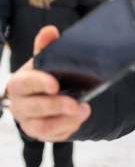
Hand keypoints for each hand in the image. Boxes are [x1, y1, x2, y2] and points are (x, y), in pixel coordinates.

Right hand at [6, 26, 90, 141]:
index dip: (40, 84)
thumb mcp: (45, 61)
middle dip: (56, 106)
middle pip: (35, 107)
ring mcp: (27, 120)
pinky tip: (79, 118)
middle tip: (76, 104)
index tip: (55, 85)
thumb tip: (49, 31)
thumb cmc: (44, 75)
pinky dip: (68, 128)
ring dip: (65, 120)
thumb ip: (46, 47)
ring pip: (43, 126)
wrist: (44, 96)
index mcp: (19, 83)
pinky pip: (52, 135)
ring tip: (83, 111)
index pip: (26, 83)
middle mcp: (19, 104)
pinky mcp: (38, 133)